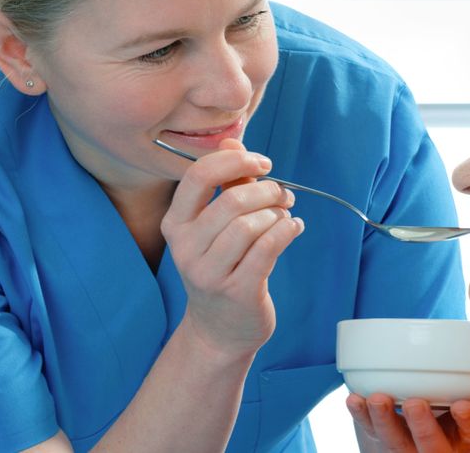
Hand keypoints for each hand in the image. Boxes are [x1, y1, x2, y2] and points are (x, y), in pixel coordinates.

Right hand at [162, 139, 303, 357]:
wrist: (219, 329)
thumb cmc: (222, 267)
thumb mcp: (215, 226)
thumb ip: (226, 184)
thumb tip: (232, 140)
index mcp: (176, 224)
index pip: (198, 176)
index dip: (235, 161)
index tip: (262, 162)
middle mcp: (186, 248)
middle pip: (232, 201)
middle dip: (267, 190)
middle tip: (284, 194)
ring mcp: (209, 273)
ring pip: (251, 225)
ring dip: (277, 214)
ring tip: (287, 215)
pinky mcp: (238, 291)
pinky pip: (268, 248)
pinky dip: (287, 231)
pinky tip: (293, 228)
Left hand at [347, 381, 469, 452]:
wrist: (432, 445)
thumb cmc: (465, 424)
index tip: (463, 403)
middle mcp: (441, 449)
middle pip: (431, 447)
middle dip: (422, 427)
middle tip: (414, 401)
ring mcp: (410, 448)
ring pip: (396, 443)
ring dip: (384, 421)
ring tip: (376, 398)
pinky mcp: (384, 442)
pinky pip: (370, 434)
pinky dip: (360, 417)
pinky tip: (354, 399)